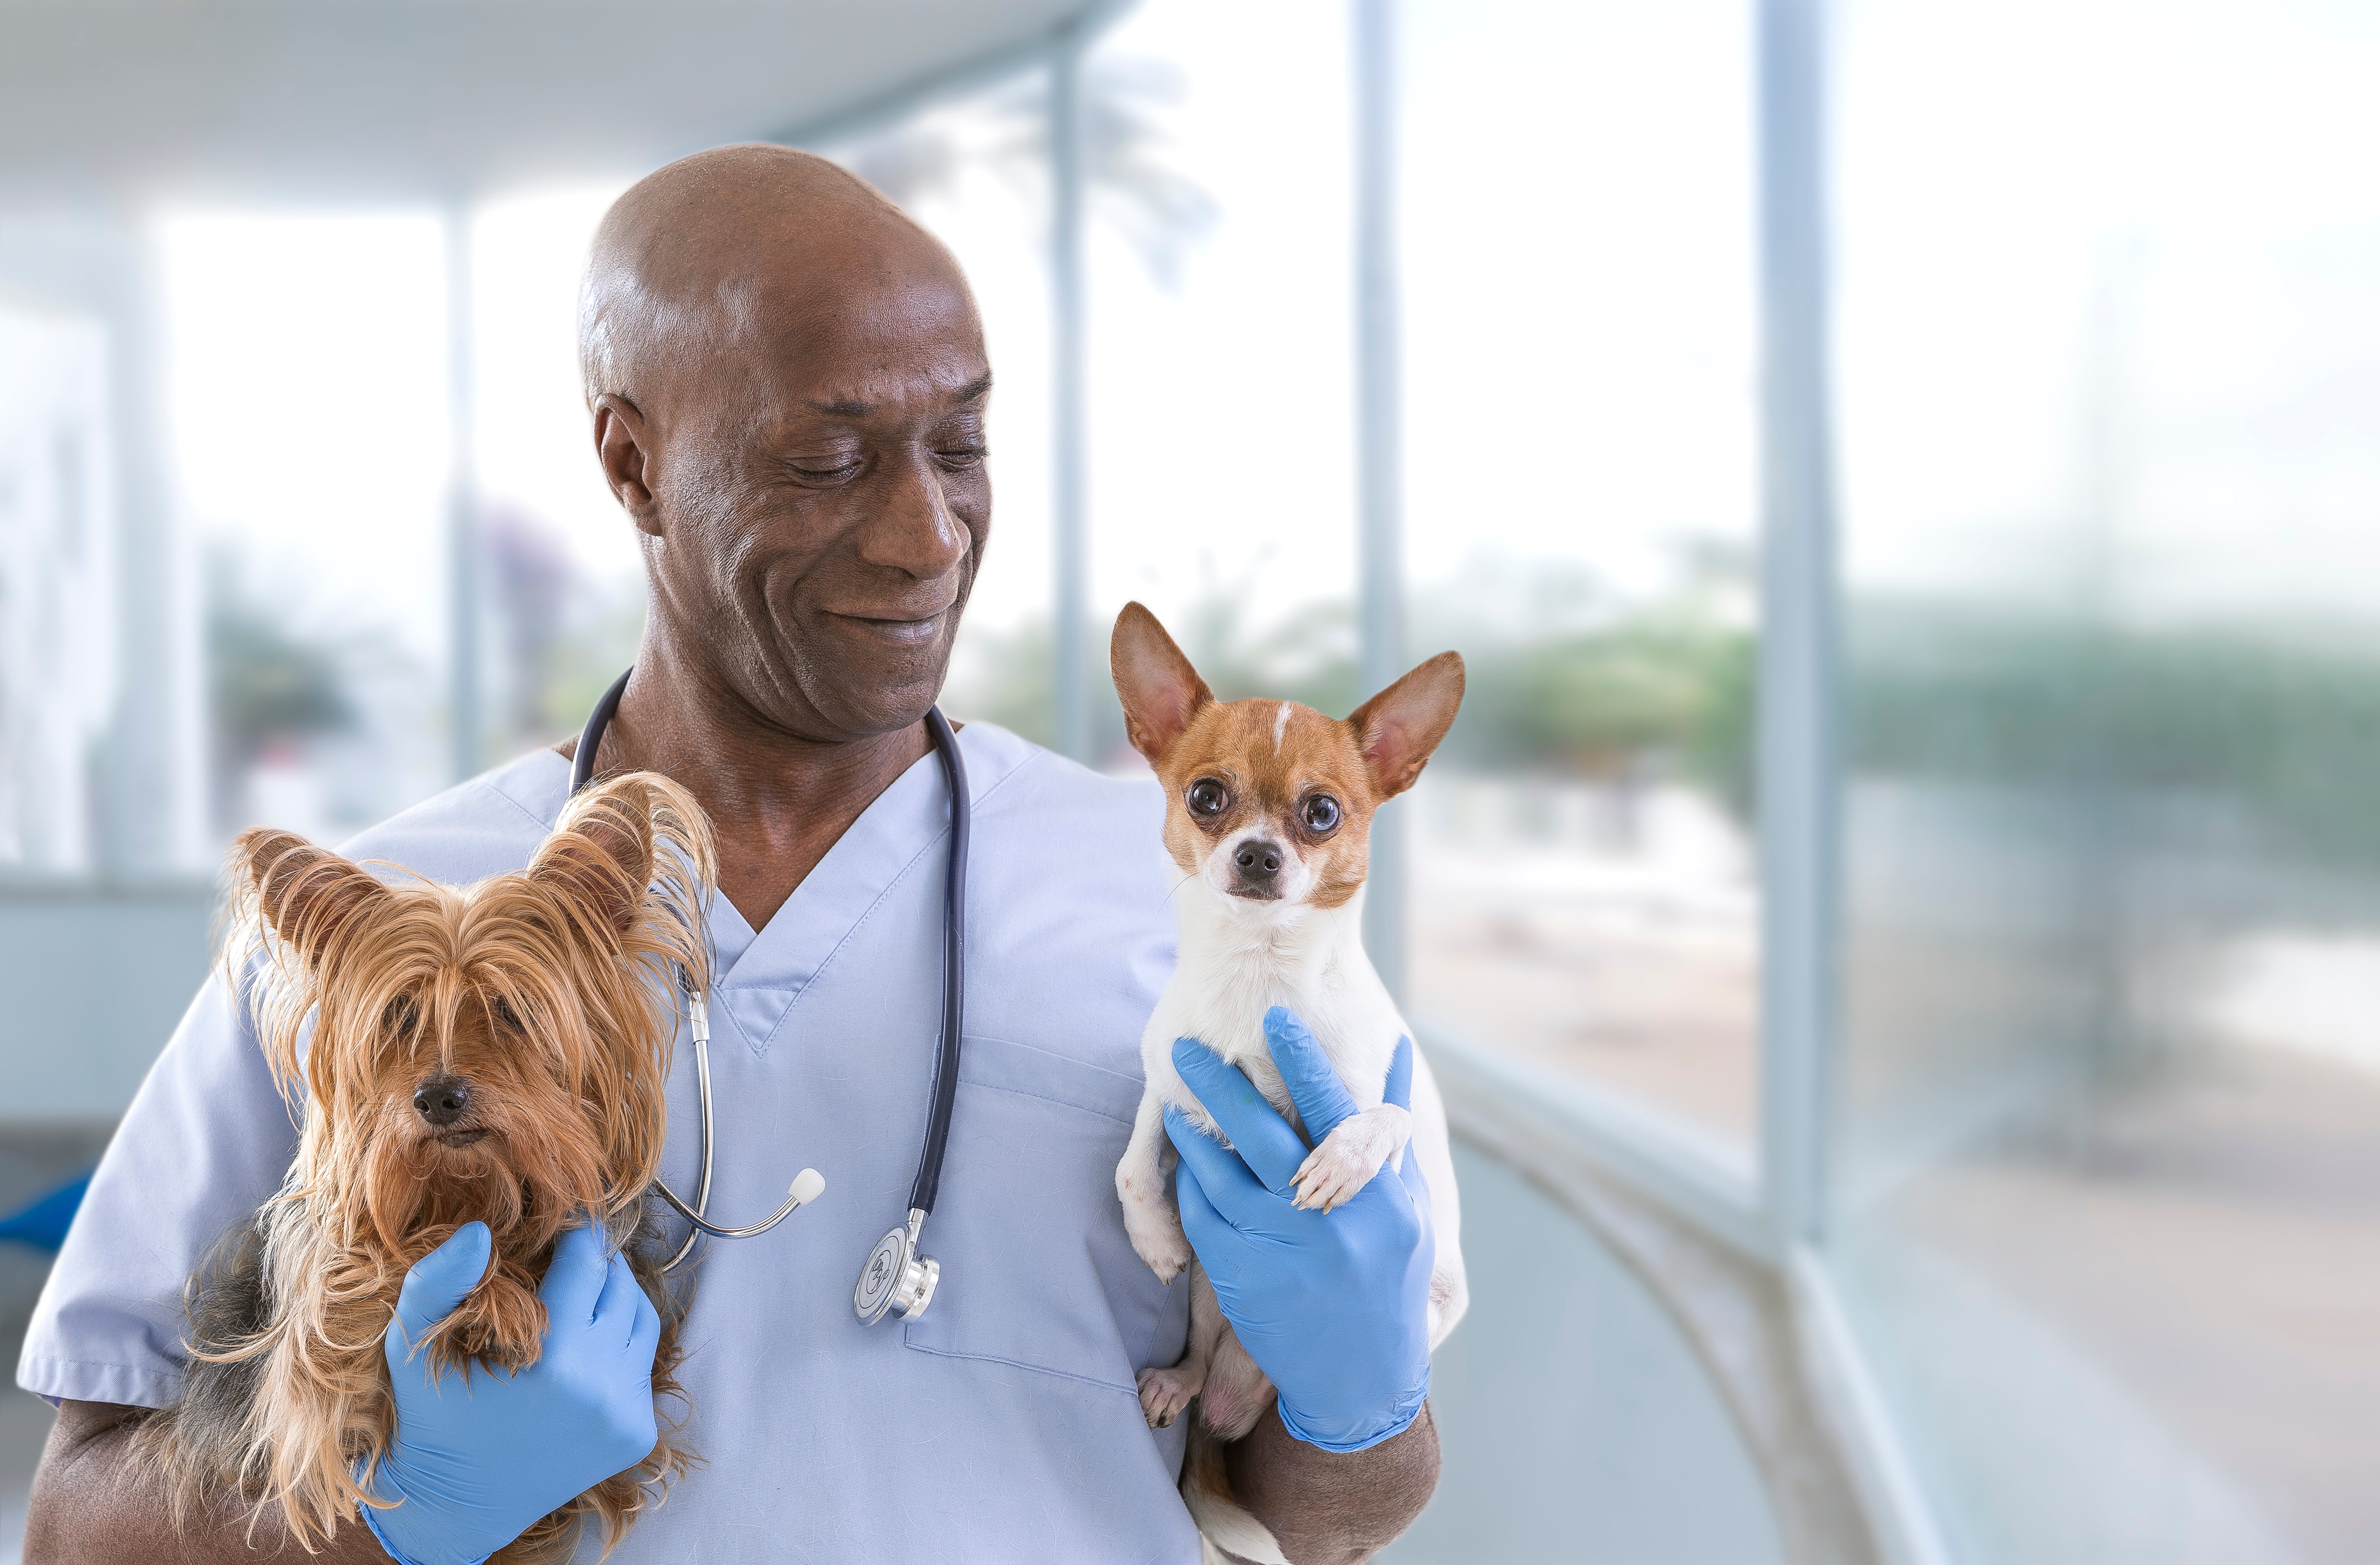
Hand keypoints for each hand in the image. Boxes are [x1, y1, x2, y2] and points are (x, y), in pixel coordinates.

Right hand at [361, 1220, 661, 1564]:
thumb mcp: (413, 1346)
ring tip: (578, 1300)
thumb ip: (436, 1283)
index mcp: (556, 1362)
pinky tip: (583, 1350)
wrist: (457, 1503)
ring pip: (643, 1320)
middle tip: (564, 1267)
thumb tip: (479, 1230)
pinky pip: (643, 1365)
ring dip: (615, 1302)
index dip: (573, 1239)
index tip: (557, 1234)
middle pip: (622, 1287)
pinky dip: (620, 1347)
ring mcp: (626, 1414)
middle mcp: (603, 1389)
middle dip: (595, 1269)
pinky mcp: (637, 1435)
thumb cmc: (433, 1415)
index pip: (589, 1263)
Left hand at [1164, 1008, 1432, 1452]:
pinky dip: (1192, 1186)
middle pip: (1264, 1137)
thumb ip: (1389, 1132)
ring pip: (1223, 1177)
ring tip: (1177, 1097)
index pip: (1334, 1113)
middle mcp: (1329, 1222)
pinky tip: (1186, 1162)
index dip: (1301, 1060)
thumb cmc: (1389, 1280)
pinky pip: (1204, 1220)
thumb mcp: (1406, 1209)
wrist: (1363, 1378)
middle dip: (1221, 1085)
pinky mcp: (1244, 1282)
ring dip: (1194, 1133)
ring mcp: (1283, 1254)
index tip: (1273, 1017)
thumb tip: (1392, 1050)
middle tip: (1189, 1047)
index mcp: (1377, 1198)